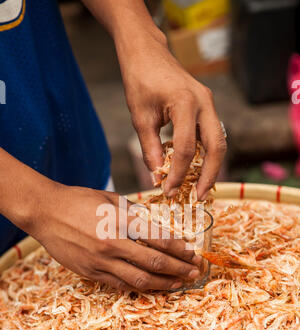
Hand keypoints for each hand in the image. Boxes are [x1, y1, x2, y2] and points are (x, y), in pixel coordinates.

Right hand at [27, 184, 201, 290]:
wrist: (45, 212)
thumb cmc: (78, 200)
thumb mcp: (110, 198)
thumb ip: (134, 212)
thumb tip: (156, 224)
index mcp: (120, 220)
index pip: (158, 238)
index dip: (179, 248)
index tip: (192, 253)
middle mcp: (113, 243)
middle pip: (154, 262)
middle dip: (179, 268)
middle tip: (194, 272)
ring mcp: (101, 261)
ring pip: (139, 280)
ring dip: (164, 283)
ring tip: (179, 284)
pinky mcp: (91, 273)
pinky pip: (120, 285)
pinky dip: (139, 287)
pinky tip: (152, 287)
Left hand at [117, 32, 226, 199]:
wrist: (147, 53)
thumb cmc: (140, 81)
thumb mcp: (140, 118)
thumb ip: (150, 149)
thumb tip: (157, 177)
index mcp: (186, 103)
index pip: (186, 149)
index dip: (177, 174)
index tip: (168, 190)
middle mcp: (205, 103)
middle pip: (217, 147)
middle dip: (209, 176)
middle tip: (198, 198)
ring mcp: (209, 103)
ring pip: (219, 142)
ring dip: (211, 167)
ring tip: (200, 188)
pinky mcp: (207, 106)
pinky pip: (212, 135)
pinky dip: (207, 154)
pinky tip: (196, 169)